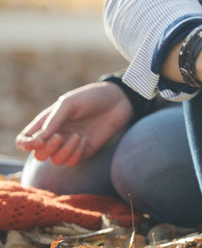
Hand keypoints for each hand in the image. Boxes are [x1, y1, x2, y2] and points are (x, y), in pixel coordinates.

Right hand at [16, 81, 133, 165]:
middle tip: (60, 136)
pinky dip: (76, 153)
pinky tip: (85, 139)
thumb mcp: (69, 103)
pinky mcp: (83, 151)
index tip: (37, 141)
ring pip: (55, 161)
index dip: (25, 144)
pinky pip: (71, 162)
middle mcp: (55, 136)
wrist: (118, 101)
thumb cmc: (91, 98)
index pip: (24, 140)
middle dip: (46, 149)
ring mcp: (69, 145)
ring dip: (64, 151)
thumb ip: (52, 121)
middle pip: (38, 155)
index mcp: (46, 123)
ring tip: (77, 135)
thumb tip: (37, 141)